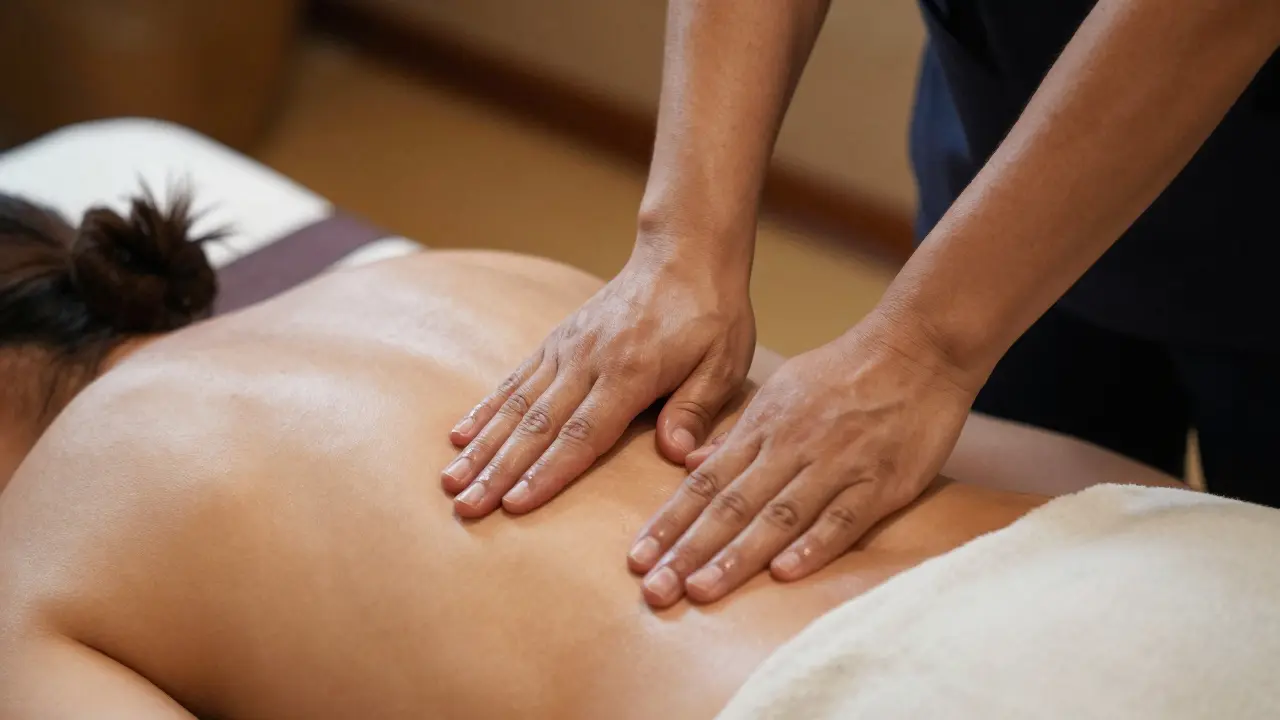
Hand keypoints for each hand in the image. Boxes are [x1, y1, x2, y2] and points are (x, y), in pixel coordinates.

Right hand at [442, 243, 755, 517]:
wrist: (683, 255)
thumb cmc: (710, 315)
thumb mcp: (722, 361)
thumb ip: (695, 407)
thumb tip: (675, 453)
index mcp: (630, 372)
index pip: (582, 434)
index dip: (547, 473)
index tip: (514, 505)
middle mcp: (587, 360)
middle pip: (536, 425)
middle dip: (499, 471)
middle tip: (467, 507)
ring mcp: (567, 349)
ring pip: (517, 405)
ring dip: (482, 446)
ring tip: (450, 481)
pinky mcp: (557, 341)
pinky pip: (515, 379)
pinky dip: (486, 408)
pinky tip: (460, 436)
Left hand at [626, 309, 981, 607]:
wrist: (917, 346)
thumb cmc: (846, 371)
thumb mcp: (782, 391)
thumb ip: (737, 433)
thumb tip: (689, 462)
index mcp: (763, 428)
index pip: (705, 483)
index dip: (669, 522)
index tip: (637, 558)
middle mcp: (790, 448)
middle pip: (731, 506)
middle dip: (688, 550)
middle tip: (654, 589)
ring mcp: (835, 465)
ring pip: (777, 516)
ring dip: (737, 556)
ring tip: (701, 589)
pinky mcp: (881, 482)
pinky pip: (842, 517)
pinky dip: (812, 545)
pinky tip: (784, 574)